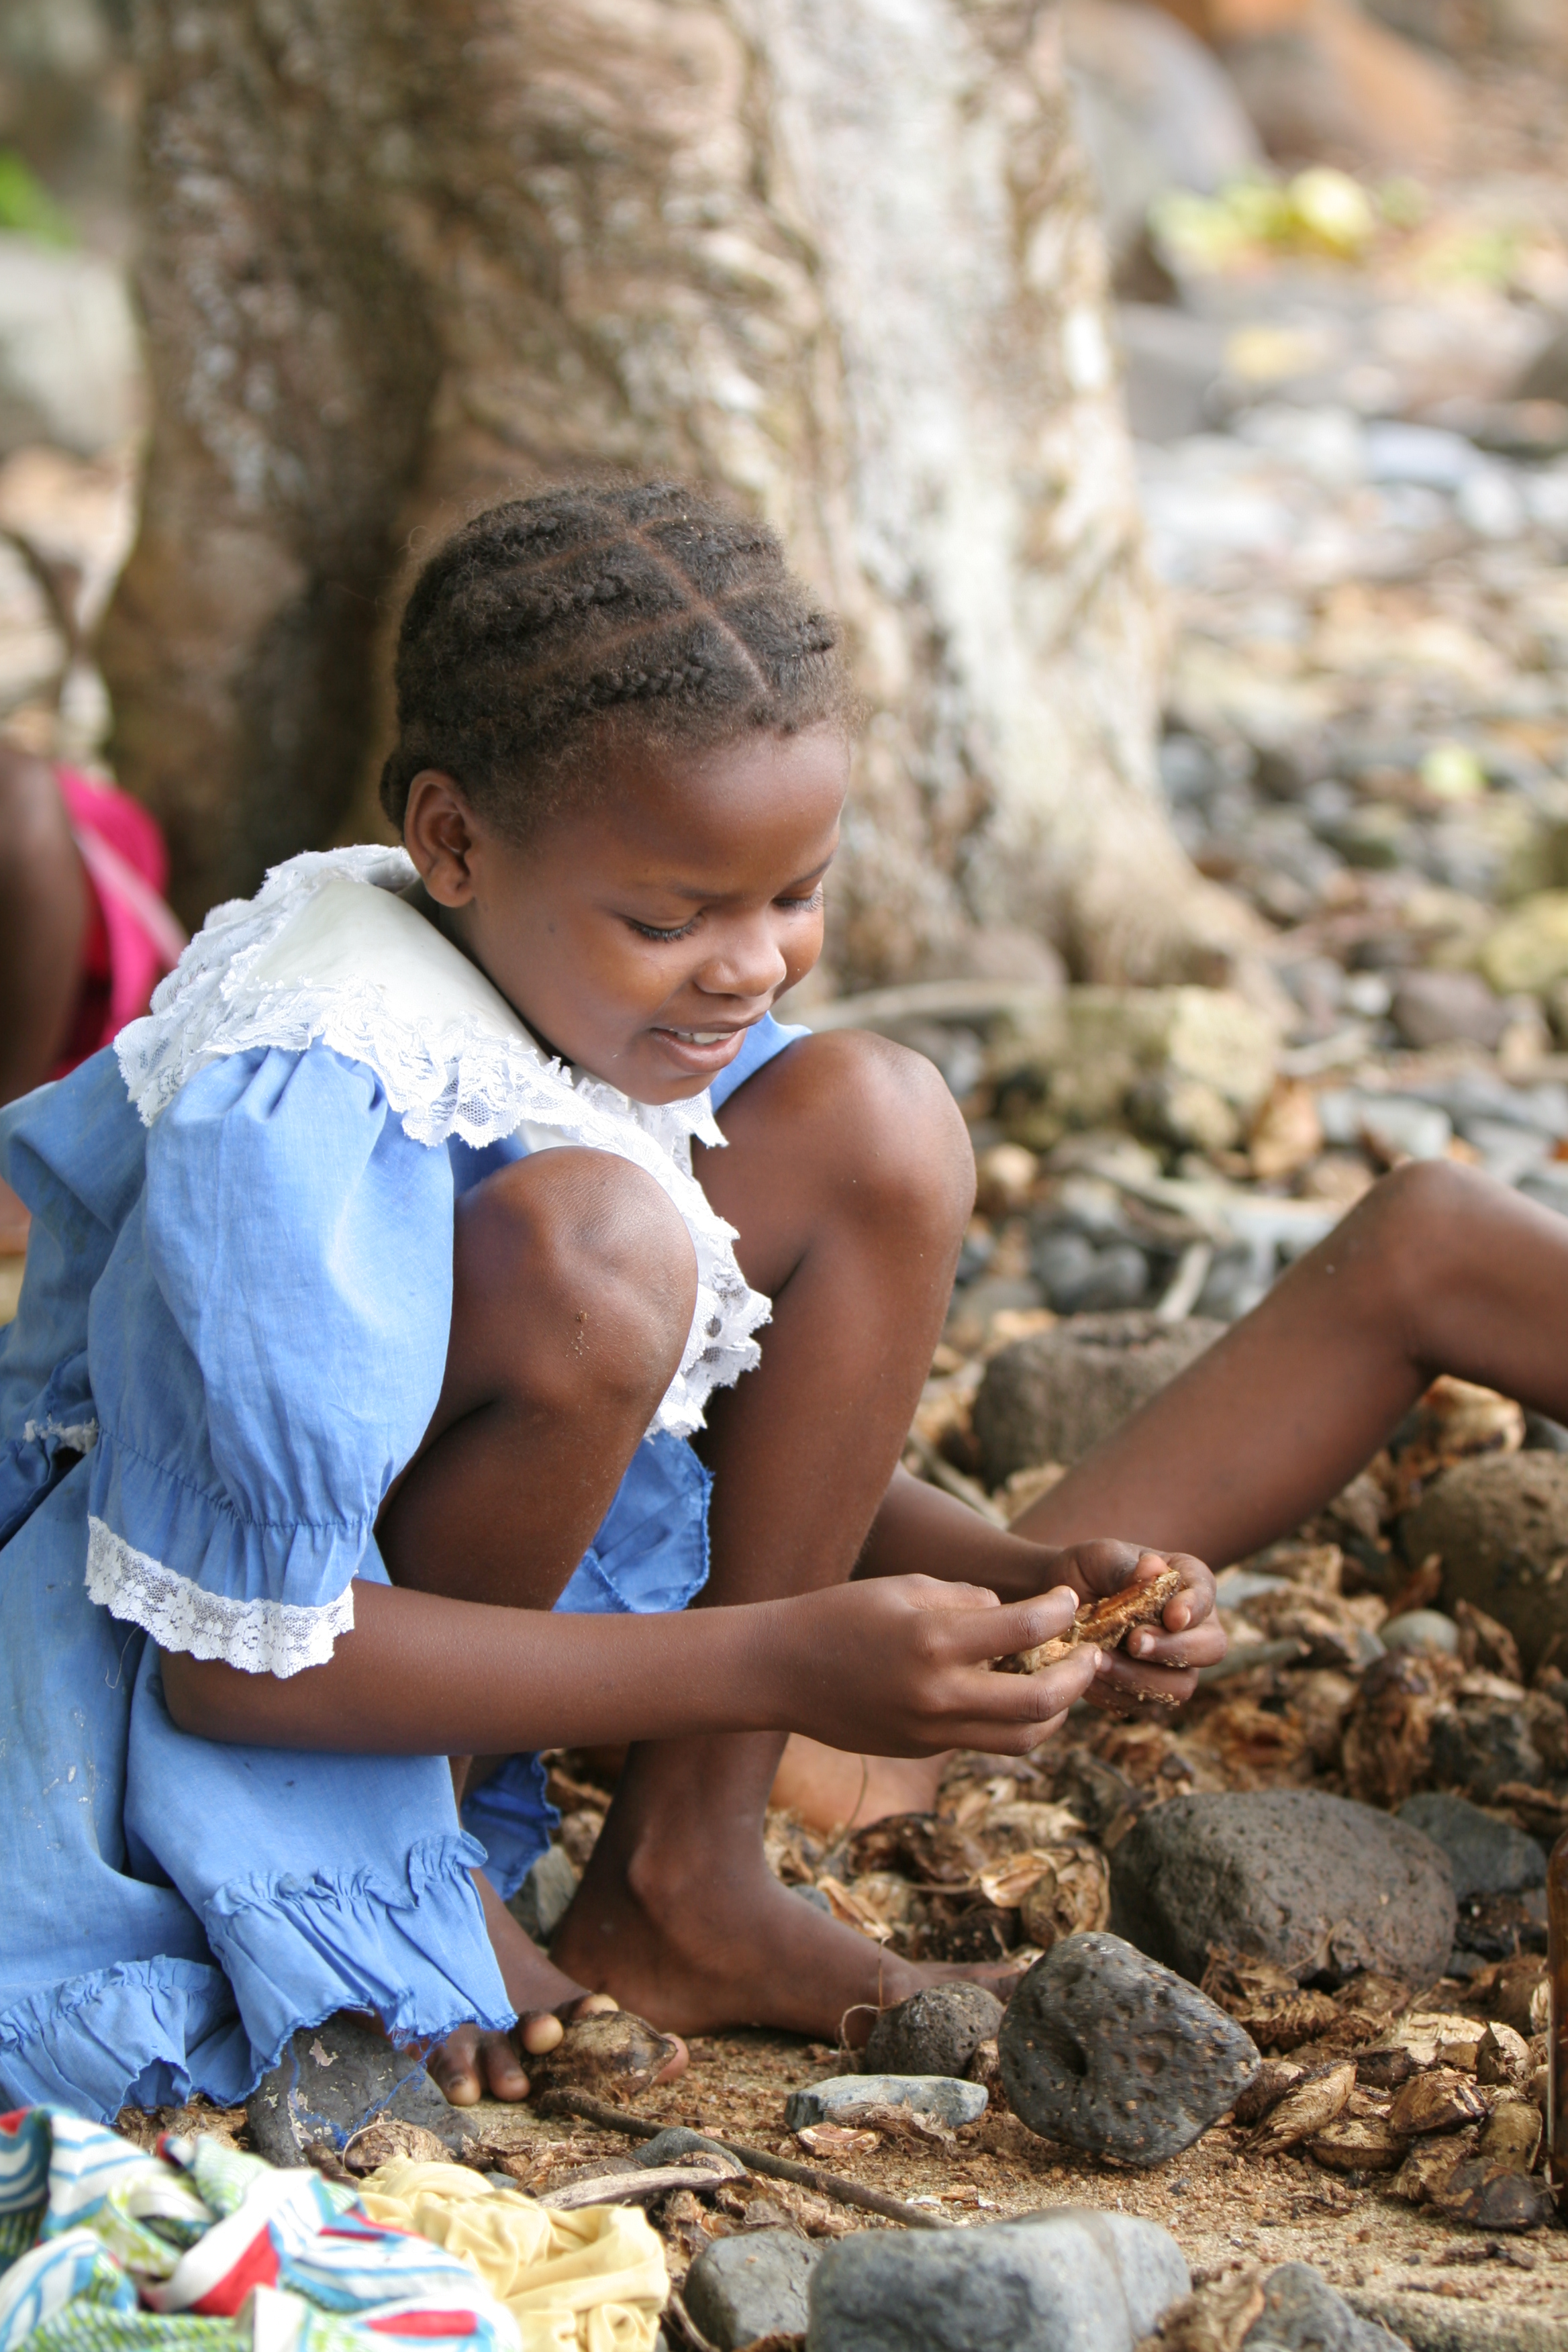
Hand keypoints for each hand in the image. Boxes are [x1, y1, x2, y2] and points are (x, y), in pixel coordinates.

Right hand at [772, 1574, 1102, 1757]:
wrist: (778, 1671)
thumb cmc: (839, 1614)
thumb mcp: (905, 1586)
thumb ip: (966, 1599)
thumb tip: (1013, 1616)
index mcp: (934, 1640)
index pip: (1027, 1628)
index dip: (1061, 1612)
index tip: (1069, 1601)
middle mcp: (939, 1694)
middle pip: (1041, 1702)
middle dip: (1078, 1677)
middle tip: (1090, 1655)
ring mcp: (931, 1731)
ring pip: (1023, 1738)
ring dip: (1055, 1712)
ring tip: (1061, 1683)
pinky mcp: (923, 1749)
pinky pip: (985, 1739)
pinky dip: (1011, 1719)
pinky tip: (1011, 1691)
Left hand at [1050, 1539, 1223, 1717]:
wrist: (1061, 1600)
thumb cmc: (1089, 1571)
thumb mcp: (1101, 1558)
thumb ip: (1126, 1567)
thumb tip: (1152, 1569)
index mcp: (1188, 1583)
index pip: (1206, 1595)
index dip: (1194, 1609)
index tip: (1172, 1617)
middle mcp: (1191, 1627)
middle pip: (1210, 1648)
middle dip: (1174, 1650)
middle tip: (1134, 1643)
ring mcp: (1173, 1664)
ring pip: (1180, 1686)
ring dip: (1141, 1678)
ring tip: (1100, 1662)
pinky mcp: (1148, 1691)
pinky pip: (1144, 1704)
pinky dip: (1116, 1693)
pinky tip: (1090, 1677)